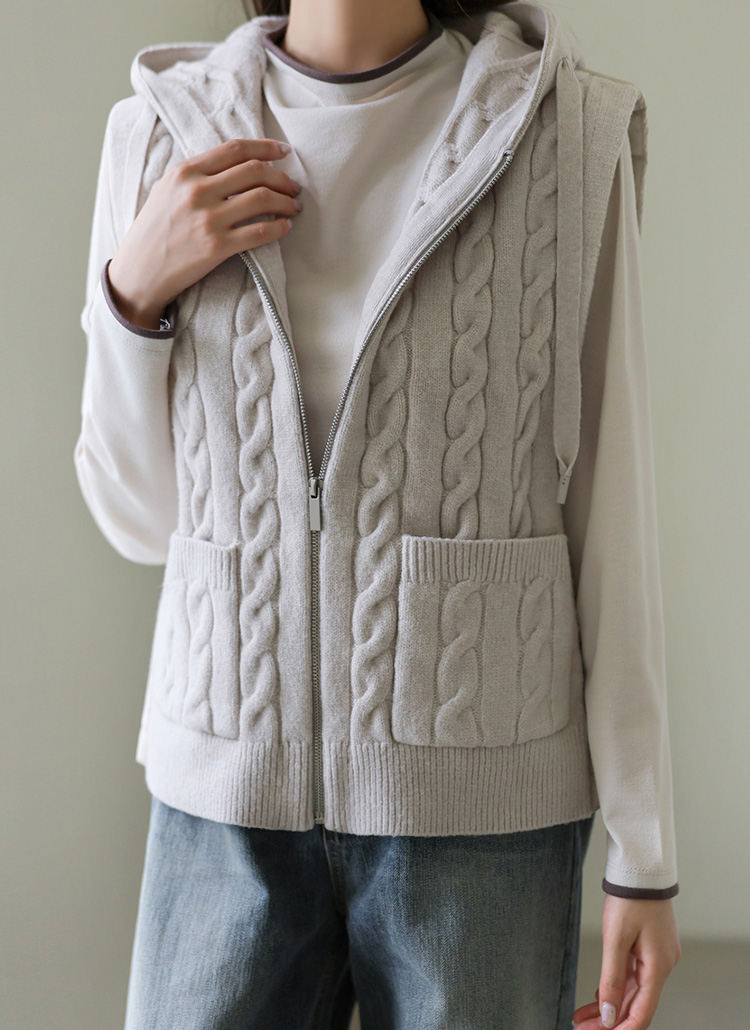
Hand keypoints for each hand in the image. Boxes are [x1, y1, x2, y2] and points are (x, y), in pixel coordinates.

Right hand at [107, 137, 302, 326]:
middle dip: (282, 177)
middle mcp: (197, 191)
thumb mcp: (167, 191)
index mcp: (185, 172)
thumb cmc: (153, 233)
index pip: (235, 150)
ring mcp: (208, 219)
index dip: (265, 148)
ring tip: (294, 207)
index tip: (284, 152)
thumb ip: (197, 176)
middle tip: (294, 186)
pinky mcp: (217, 247)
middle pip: (255, 171)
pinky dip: (279, 228)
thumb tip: (236, 167)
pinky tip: (285, 228)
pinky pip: (260, 232)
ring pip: (262, 199)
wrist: (138, 273)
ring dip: (286, 202)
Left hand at [572, 895, 680, 1027]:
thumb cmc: (630, 898)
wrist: (641, 868)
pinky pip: (634, 975)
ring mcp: (658, 956)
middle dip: (609, 1019)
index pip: (642, 1013)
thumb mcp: (616, 939)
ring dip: (610, 1004)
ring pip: (634, 991)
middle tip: (581, 1026)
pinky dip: (616, 986)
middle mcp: (663, 965)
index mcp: (658, 967)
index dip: (620, 1029)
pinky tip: (599, 996)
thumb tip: (609, 1014)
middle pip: (636, 1004)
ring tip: (583, 1016)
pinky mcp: (651, 947)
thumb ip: (612, 978)